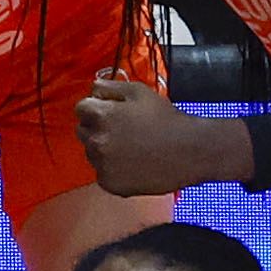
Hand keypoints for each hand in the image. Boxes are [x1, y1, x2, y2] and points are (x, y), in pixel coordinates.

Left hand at [70, 68, 226, 194]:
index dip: (96, 108)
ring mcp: (102, 164)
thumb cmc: (166, 120)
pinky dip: (113, 169)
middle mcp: (96, 141)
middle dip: (97, 128)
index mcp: (101, 115)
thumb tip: (93, 88)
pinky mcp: (110, 183)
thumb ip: (110, 87)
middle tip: (123, 130)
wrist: (189, 152)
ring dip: (104, 149)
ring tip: (131, 147)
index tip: (111, 113)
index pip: (81, 108)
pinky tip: (133, 163)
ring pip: (92, 152)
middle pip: (82, 130)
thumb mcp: (139, 91)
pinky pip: (102, 172)